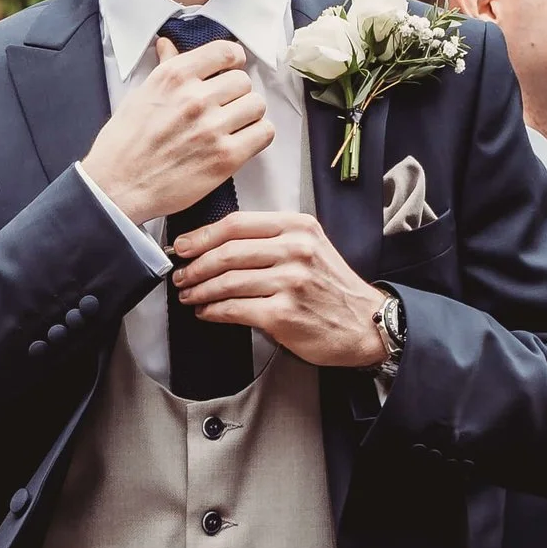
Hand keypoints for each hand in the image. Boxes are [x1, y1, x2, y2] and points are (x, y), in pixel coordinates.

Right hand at [84, 37, 273, 225]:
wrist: (118, 187)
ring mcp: (212, 128)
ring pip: (256, 105)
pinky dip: (257, 136)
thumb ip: (164, 69)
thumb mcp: (140, 95)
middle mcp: (195, 98)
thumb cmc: (124, 145)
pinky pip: (263, 133)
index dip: (232, 61)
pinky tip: (241, 141)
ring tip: (233, 126)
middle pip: (243, 81)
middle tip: (224, 107)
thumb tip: (168, 45)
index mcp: (174, 77)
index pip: (225, 51)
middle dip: (237, 93)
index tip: (230, 69)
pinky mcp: (225, 157)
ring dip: (248, 114)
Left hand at [171, 208, 389, 369]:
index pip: (237, 224)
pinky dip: (213, 311)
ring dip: (200, 290)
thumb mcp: (310, 248)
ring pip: (227, 281)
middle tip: (181, 275)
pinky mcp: (283, 314)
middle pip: (227, 252)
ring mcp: (290, 282)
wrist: (365, 324)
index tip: (183, 245)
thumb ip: (272, 241)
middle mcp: (295, 250)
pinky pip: (234, 309)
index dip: (202, 235)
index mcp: (298, 227)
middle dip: (194, 265)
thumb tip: (218, 246)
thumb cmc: (332, 289)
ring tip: (189, 295)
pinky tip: (207, 311)